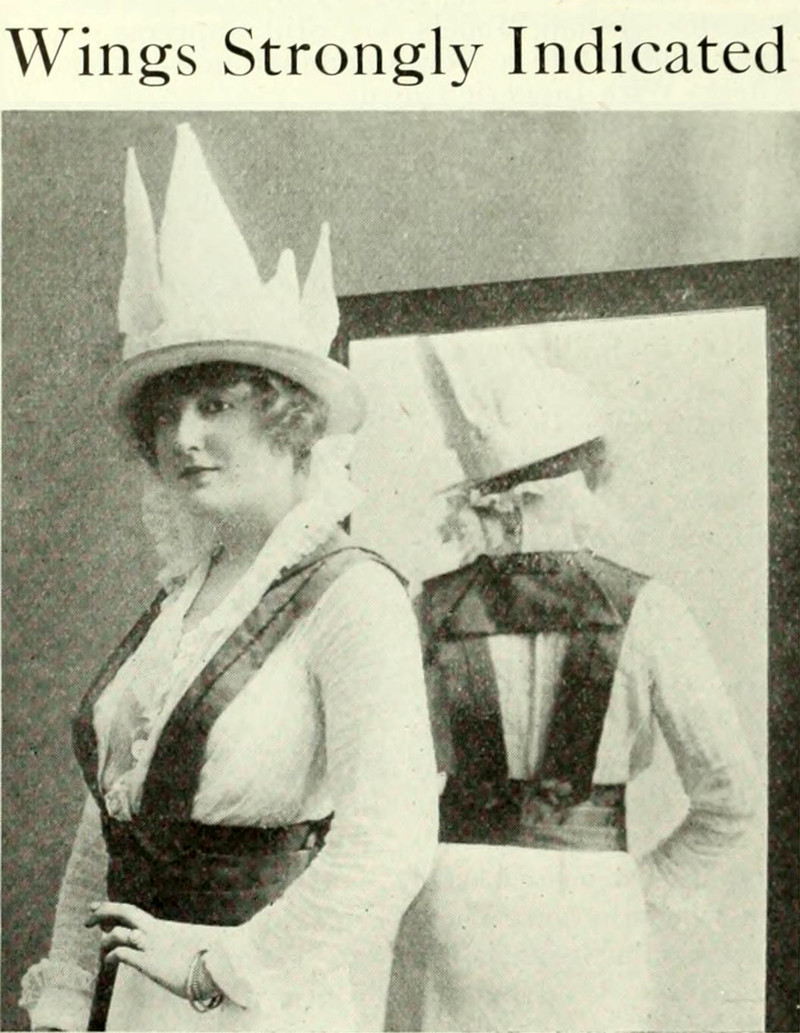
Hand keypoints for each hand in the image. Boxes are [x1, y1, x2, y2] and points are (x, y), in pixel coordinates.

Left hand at [85, 902, 216, 998]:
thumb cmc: (209, 958)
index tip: (99, 908)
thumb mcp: (189, 949)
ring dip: (106, 940)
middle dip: (104, 911)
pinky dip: (112, 955)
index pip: (133, 913)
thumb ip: (177, 948)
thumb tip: (182, 952)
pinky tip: (109, 961)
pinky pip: (123, 954)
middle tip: (88, 915)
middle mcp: (155, 932)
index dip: (114, 909)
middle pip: (125, 912)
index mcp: (163, 928)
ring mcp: (152, 946)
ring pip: (119, 933)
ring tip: (103, 949)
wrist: (220, 964)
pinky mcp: (150, 962)